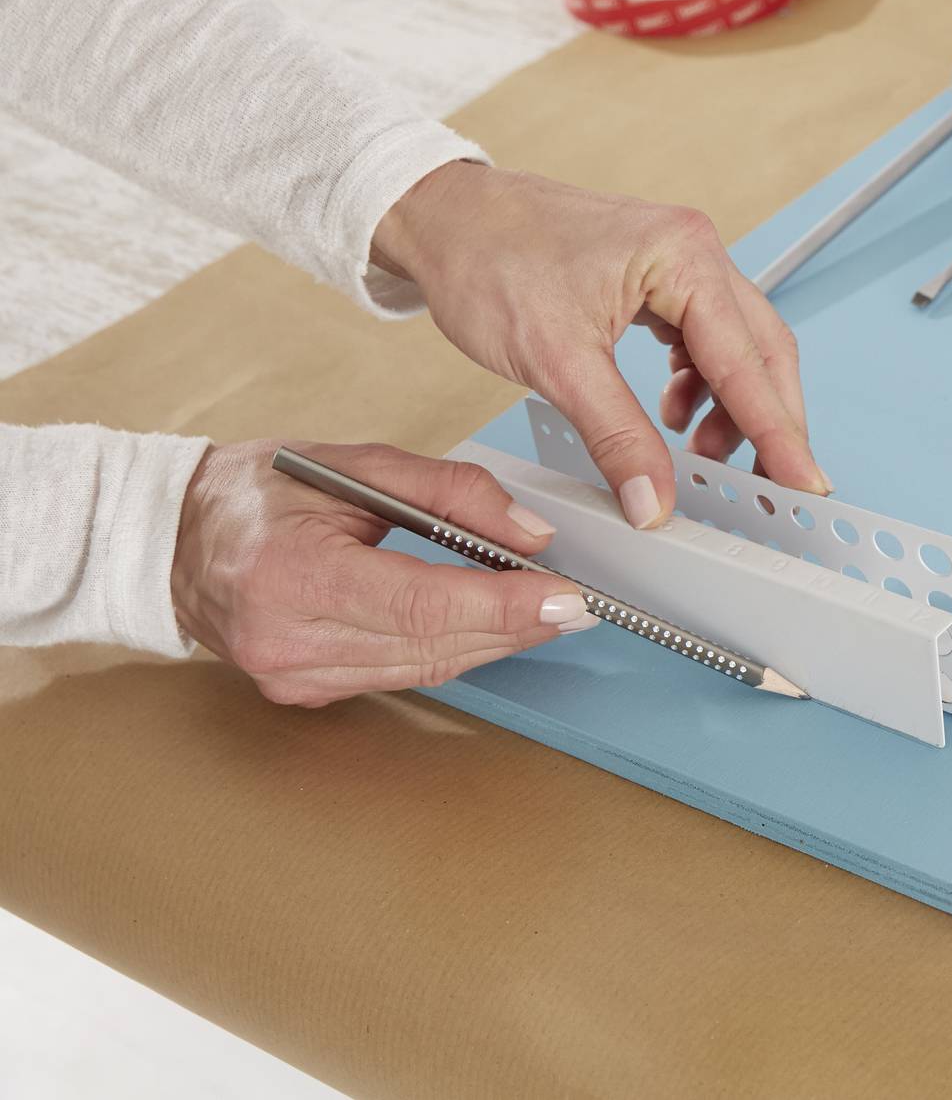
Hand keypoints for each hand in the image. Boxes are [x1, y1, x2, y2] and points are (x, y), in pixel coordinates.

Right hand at [170, 439, 596, 706]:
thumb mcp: (353, 464)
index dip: (503, 605)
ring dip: (492, 643)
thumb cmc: (255, 492)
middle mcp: (287, 637)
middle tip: (576, 607)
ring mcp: (292, 674)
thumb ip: (448, 492)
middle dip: (516, 626)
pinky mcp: (302, 691)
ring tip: (545, 614)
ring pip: (425, 668)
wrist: (170, 538)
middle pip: (432, 644)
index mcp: (291, 573)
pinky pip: (399, 676)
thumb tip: (529, 535)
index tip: (564, 597)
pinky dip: (449, 651)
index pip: (423, 603)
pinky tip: (485, 629)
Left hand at [372, 161, 829, 528]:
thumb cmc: (488, 259)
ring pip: (735, 349)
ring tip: (700, 457)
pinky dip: (700, 387)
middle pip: (761, 352)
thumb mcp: (556, 362)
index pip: (747, 361)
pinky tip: (672, 418)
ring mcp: (677, 262)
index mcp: (682, 256)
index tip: (804, 485)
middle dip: (766, 423)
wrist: (440, 215)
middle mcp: (693, 251)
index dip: (778, 431)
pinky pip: (703, 340)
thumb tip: (655, 501)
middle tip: (769, 487)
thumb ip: (616, 435)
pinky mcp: (656, 278)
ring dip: (730, 409)